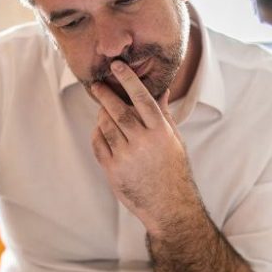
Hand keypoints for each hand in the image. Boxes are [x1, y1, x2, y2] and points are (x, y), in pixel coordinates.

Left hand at [90, 61, 201, 232]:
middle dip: (105, 95)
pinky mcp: (113, 170)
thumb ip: (164, 114)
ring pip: (105, 126)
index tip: (117, 66)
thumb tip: (162, 90)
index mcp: (161, 132)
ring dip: (101, 114)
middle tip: (97, 85)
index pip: (142, 98)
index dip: (128, 80)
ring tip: (102, 109)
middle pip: (118, 110)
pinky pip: (98, 144)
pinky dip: (97, 134)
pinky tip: (100, 129)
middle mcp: (143, 142)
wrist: (169, 206)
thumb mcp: (175, 140)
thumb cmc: (174, 170)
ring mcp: (126, 157)